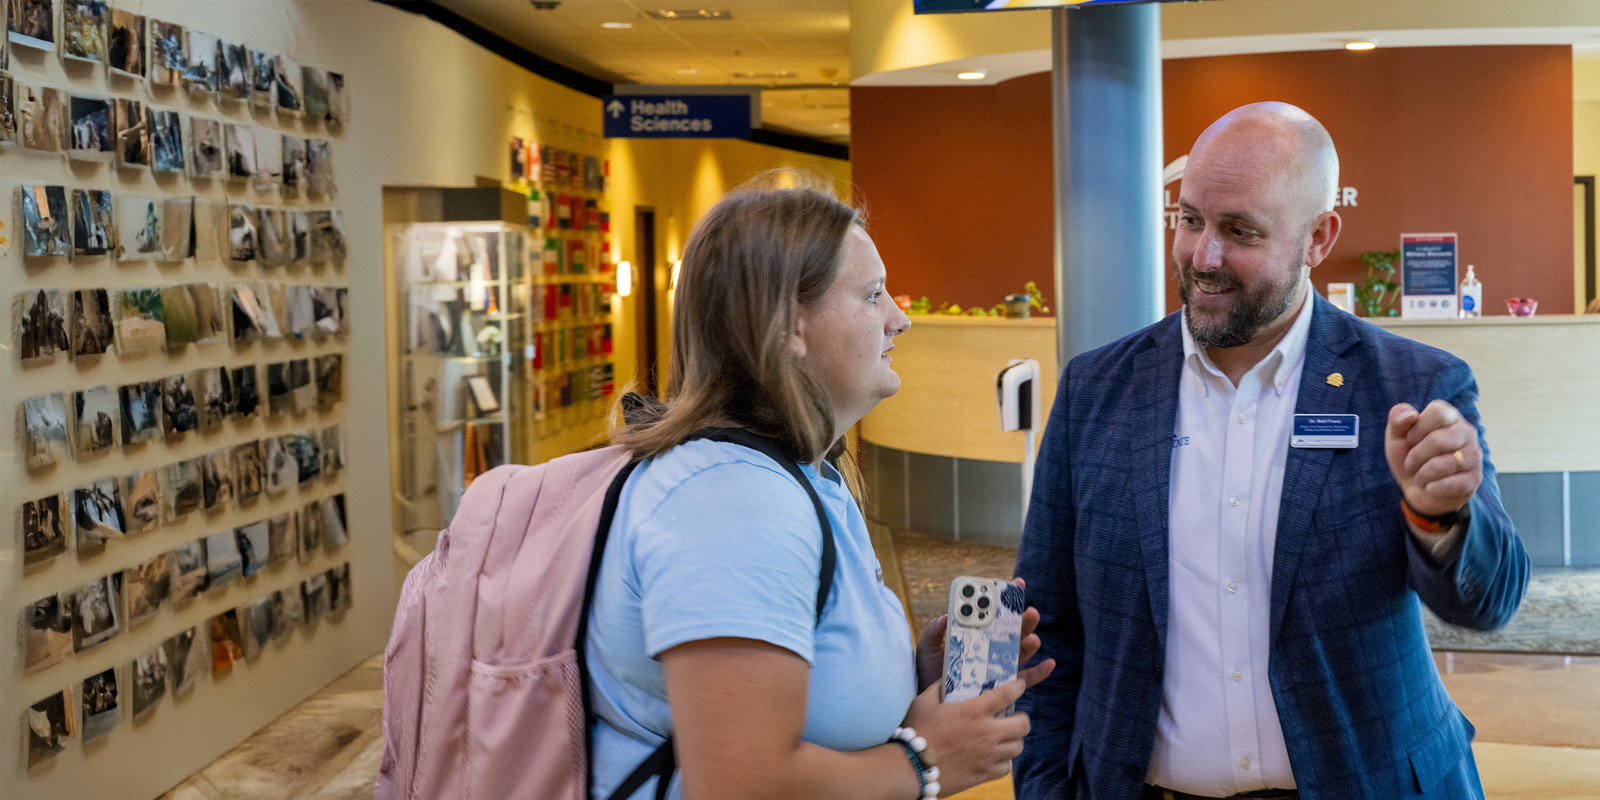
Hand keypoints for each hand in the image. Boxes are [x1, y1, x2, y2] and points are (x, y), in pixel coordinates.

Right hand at [898, 656, 1053, 795]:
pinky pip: (1007, 767)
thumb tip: (946, 678)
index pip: (1007, 694)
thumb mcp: (924, 701)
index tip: (1020, 685)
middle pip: (1023, 725)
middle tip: (1013, 718)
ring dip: (1013, 740)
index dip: (1018, 687)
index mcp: (974, 711)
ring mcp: (988, 755)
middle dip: (1021, 719)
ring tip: (1004, 738)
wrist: (911, 767)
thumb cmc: (915, 730)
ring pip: (1018, 747)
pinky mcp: (984, 774)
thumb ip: (938, 688)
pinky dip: (1004, 761)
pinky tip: (994, 757)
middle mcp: (987, 732)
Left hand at [916, 578, 1046, 693]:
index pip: (993, 612)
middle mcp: (992, 647)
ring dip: (1030, 643)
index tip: (1017, 584)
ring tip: (1033, 638)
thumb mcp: (927, 649)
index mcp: (976, 633)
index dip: (1006, 597)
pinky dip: (1040, 672)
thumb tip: (945, 617)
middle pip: (1012, 629)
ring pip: (1021, 651)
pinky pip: (1025, 680)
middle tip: (1029, 611)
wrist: (932, 703)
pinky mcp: (1005, 687)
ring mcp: (1000, 666)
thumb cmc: (930, 672)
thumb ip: (933, 632)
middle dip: (1022, 618)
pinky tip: (1049, 664)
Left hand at [1385, 400, 1480, 517]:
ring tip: (1420, 477)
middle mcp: (1466, 432)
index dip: (1417, 428)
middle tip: (1410, 464)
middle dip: (1416, 456)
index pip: (1439, 412)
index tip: (1410, 440)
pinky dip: (1433, 488)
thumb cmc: (1409, 457)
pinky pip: (1454, 484)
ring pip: (1446, 464)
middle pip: (1439, 441)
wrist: (1417, 490)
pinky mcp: (1474, 479)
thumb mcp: (1396, 436)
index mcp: (1449, 416)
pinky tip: (1430, 487)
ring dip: (1423, 474)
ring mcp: (1474, 456)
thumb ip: (1398, 418)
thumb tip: (1411, 415)